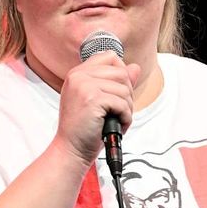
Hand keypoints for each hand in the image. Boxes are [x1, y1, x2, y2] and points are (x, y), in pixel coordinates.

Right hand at [54, 51, 140, 166]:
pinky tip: (116, 125)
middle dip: (127, 95)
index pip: (110, 57)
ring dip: (127, 108)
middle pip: (121, 72)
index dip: (121, 74)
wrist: (71, 150)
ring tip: (116, 120)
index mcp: (78, 73)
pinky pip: (122, 103)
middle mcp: (78, 76)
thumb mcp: (100, 101)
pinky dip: (125, 117)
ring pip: (124, 89)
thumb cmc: (84, 129)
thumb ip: (116, 82)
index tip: (116, 94)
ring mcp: (84, 86)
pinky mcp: (92, 99)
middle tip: (118, 112)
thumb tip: (135, 67)